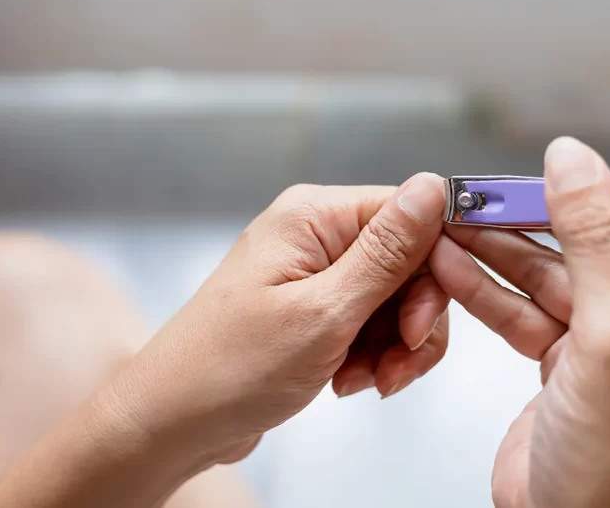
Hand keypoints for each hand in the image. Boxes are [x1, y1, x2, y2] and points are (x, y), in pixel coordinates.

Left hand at [99, 174, 450, 465]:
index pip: (410, 214)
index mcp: (315, 216)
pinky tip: (348, 380)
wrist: (174, 421)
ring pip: (395, 298)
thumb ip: (386, 252)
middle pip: (408, 262)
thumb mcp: (325, 312)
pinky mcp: (314, 306)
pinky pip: (370, 321)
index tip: (422, 323)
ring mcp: (314, 272)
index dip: (434, 267)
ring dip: (393, 346)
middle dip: (412, 320)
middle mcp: (316, 234)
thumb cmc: (234, 367)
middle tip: (395, 365)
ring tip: (364, 380)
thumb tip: (434, 187)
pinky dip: (372, 355)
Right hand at [430, 137, 609, 506]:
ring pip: (559, 268)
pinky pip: (525, 304)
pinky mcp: (563, 358)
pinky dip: (488, 286)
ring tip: (460, 225)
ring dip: (507, 247)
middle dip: (556, 213)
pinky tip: (454, 265)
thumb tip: (576, 164)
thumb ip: (596, 243)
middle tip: (503, 197)